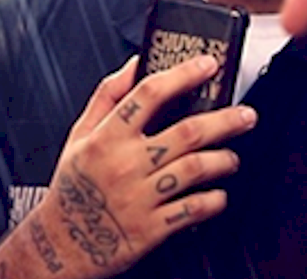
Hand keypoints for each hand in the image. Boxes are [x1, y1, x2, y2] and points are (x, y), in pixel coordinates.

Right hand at [24, 55, 257, 278]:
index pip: (149, 95)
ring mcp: (139, 198)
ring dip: (224, 160)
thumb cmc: (74, 186)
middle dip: (225, 120)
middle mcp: (124, 165)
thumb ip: (108, 95)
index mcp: (106, 138)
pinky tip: (219, 194)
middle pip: (187, 133)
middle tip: (246, 115)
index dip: (183, 75)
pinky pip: (193, 210)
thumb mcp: (80, 135)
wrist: (60, 244)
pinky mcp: (151, 229)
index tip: (208, 65)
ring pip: (196, 169)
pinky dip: (214, 200)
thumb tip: (136, 63)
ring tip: (232, 157)